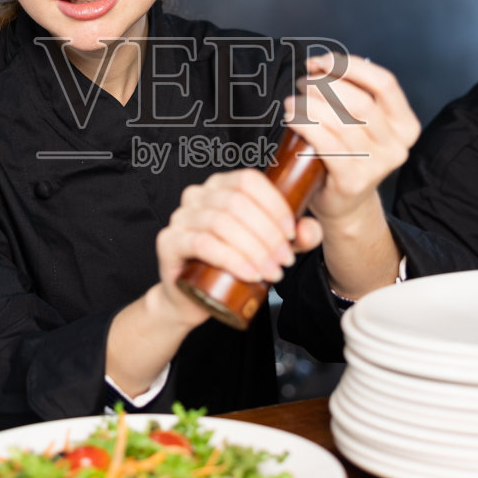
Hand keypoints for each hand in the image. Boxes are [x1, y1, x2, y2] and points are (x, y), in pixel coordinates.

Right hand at [154, 170, 323, 327]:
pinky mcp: (169, 241)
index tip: (291, 233)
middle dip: (268, 234)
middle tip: (284, 260)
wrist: (191, 297)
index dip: (274, 205)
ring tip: (271, 272)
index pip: (249, 180)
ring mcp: (180, 216)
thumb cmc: (228, 266)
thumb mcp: (269, 249)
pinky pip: (202, 243)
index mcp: (221, 186)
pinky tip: (249, 274)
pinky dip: (231, 258)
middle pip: (237, 203)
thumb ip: (294, 238)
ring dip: (253, 249)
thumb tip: (308, 229)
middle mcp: (197, 195)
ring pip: (221, 223)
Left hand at [285, 53, 420, 229]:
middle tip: (304, 82)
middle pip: (361, 101)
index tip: (323, 61)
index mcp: (406, 125)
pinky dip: (305, 125)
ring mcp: (377, 166)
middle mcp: (397, 146)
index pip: (385, 83)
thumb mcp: (363, 124)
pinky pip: (326, 144)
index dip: (351, 67)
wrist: (345, 204)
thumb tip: (320, 65)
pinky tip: (292, 117)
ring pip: (341, 122)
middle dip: (326, 85)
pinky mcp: (353, 180)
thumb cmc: (349, 155)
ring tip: (293, 100)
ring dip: (311, 104)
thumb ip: (353, 95)